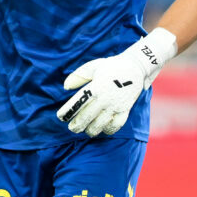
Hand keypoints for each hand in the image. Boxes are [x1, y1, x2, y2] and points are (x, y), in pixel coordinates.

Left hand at [56, 28, 176, 136]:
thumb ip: (78, 76)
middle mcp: (105, 98)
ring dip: (91, 130)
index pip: (78, 102)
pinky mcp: (125, 110)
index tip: (61, 117)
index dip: (68, 111)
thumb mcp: (93, 67)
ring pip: (100, 124)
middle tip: (72, 128)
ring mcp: (116, 105)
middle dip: (77, 125)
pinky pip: (116, 125)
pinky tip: (102, 129)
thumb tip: (65, 86)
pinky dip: (108, 130)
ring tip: (86, 130)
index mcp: (96, 86)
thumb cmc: (111, 67)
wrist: (135, 68)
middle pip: (87, 116)